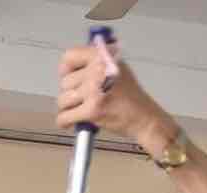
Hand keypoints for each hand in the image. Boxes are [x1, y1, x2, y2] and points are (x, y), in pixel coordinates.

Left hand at [55, 39, 173, 153]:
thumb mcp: (117, 67)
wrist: (143, 117)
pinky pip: (64, 117)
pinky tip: (71, 122)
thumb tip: (71, 63)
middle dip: (70, 93)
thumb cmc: (130, 95)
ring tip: (79, 110)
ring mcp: (94, 89)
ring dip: (67, 108)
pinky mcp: (93, 109)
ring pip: (63, 99)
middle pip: (64, 82)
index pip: (70, 56)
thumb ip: (95, 62)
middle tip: (81, 99)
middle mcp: (98, 69)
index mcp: (103, 56)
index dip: (65, 69)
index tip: (67, 77)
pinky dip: (64, 122)